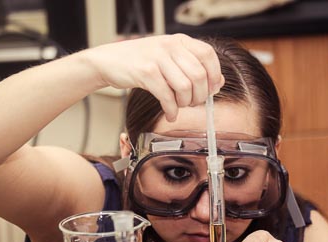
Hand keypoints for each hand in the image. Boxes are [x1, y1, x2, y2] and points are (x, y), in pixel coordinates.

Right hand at [84, 34, 224, 121]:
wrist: (108, 61)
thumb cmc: (141, 63)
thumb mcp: (169, 59)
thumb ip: (193, 67)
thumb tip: (219, 83)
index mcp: (179, 41)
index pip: (208, 55)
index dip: (214, 75)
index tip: (210, 90)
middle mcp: (170, 45)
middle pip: (199, 75)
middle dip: (199, 95)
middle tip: (192, 103)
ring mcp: (157, 57)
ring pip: (185, 87)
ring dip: (185, 103)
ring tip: (179, 107)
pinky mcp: (145, 72)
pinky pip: (167, 95)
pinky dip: (171, 110)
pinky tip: (170, 114)